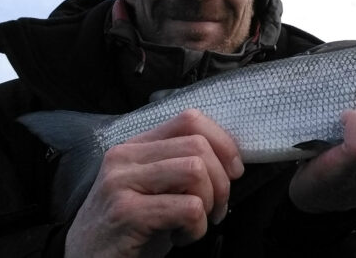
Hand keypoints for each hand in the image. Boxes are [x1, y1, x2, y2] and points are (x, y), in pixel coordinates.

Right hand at [64, 109, 243, 257]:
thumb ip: (178, 166)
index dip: (223, 143)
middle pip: (198, 145)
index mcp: (135, 146)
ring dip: (210, 203)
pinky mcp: (126, 213)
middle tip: (216, 209)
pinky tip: (181, 237)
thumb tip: (229, 159)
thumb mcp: (151, 188)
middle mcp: (125, 158)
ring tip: (196, 223)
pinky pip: (189, 208)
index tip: (233, 171)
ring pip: (195, 171)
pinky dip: (198, 228)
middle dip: (222, 181)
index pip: (190, 119)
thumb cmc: (126, 230)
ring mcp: (122, 183)